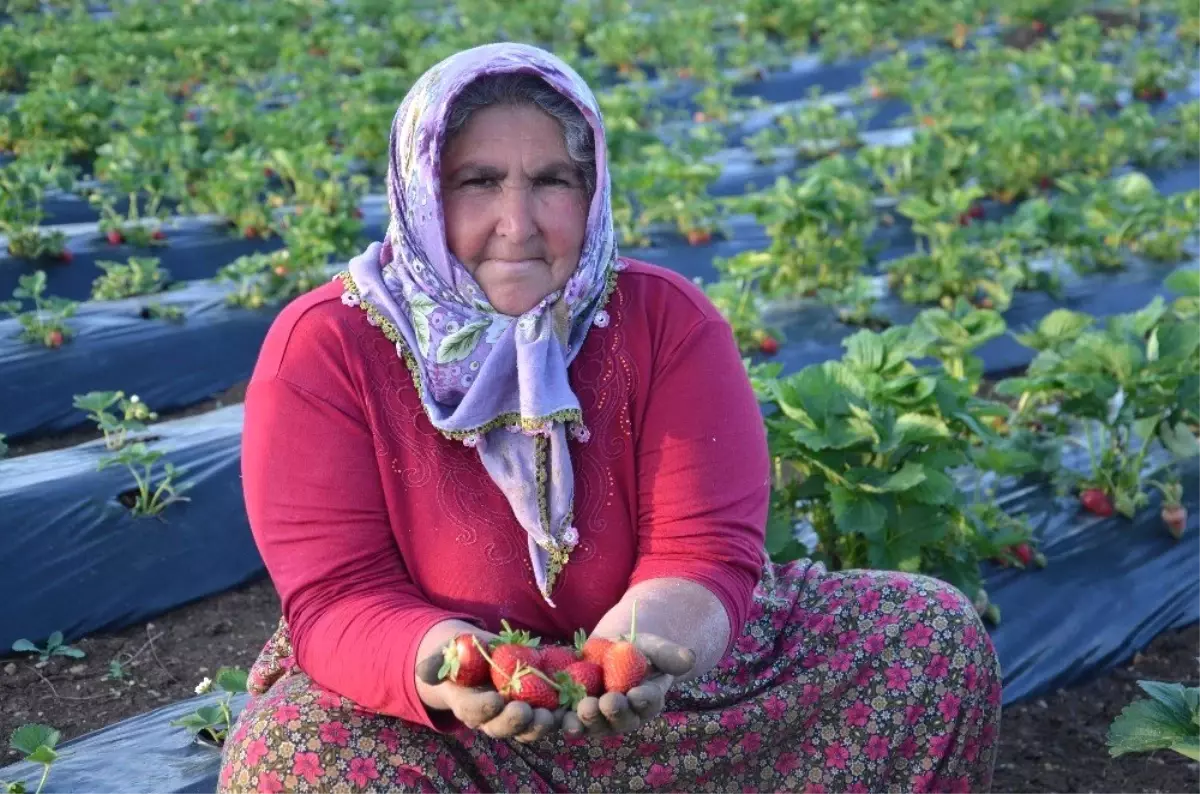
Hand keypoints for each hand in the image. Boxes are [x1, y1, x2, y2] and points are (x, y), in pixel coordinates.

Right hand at [416, 649, 559, 742]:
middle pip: (503, 728)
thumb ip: (438, 662)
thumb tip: (424, 673)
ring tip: (555, 717)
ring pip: (530, 729)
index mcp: (469, 704)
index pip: (473, 710)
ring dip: (543, 725)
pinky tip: (577, 711)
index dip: (484, 708)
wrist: (486, 655)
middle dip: (515, 722)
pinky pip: (554, 717)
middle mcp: (493, 717)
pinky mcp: (542, 709)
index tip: (495, 699)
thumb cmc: (465, 652)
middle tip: (526, 712)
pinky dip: (566, 717)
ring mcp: (518, 716)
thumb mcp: (451, 651)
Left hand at [562, 633, 694, 738]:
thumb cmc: (637, 647)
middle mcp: (623, 716)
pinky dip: (560, 718)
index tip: (637, 693)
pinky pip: (567, 719)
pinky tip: (555, 714)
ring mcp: (598, 718)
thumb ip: (668, 653)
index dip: (643, 700)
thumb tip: (689, 657)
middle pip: (619, 720)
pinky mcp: (573, 712)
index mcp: (647, 701)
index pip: (648, 703)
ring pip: (593, 724)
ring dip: (587, 720)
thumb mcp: (652, 645)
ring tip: (581, 710)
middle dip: (612, 713)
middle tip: (606, 702)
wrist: (609, 649)